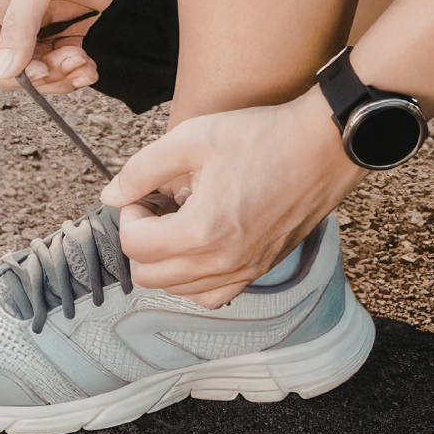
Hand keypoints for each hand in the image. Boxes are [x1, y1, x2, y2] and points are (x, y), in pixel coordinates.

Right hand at [0, 0, 162, 93]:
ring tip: (85, 66)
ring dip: (61, 77)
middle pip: (12, 67)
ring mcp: (48, 16)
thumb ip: (21, 21)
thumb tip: (6, 70)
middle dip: (40, 76)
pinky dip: (77, 71)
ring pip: (40, 68)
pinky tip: (91, 66)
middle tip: (69, 64)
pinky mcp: (77, 20)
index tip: (34, 72)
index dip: (2, 72)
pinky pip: (66, 60)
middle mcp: (16, 9)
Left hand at [100, 90, 361, 306]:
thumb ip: (141, 169)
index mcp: (202, 232)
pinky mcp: (259, 269)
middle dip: (142, 238)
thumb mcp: (190, 139)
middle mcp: (223, 263)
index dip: (128, 213)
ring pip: (177, 290)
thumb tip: (111, 196)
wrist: (322, 146)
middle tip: (158, 204)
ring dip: (165, 258)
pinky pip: (212, 295)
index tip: (145, 191)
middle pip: (148, 275)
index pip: (134, 245)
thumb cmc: (261, 137)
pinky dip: (193, 278)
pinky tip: (199, 243)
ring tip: (180, 219)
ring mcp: (244, 271)